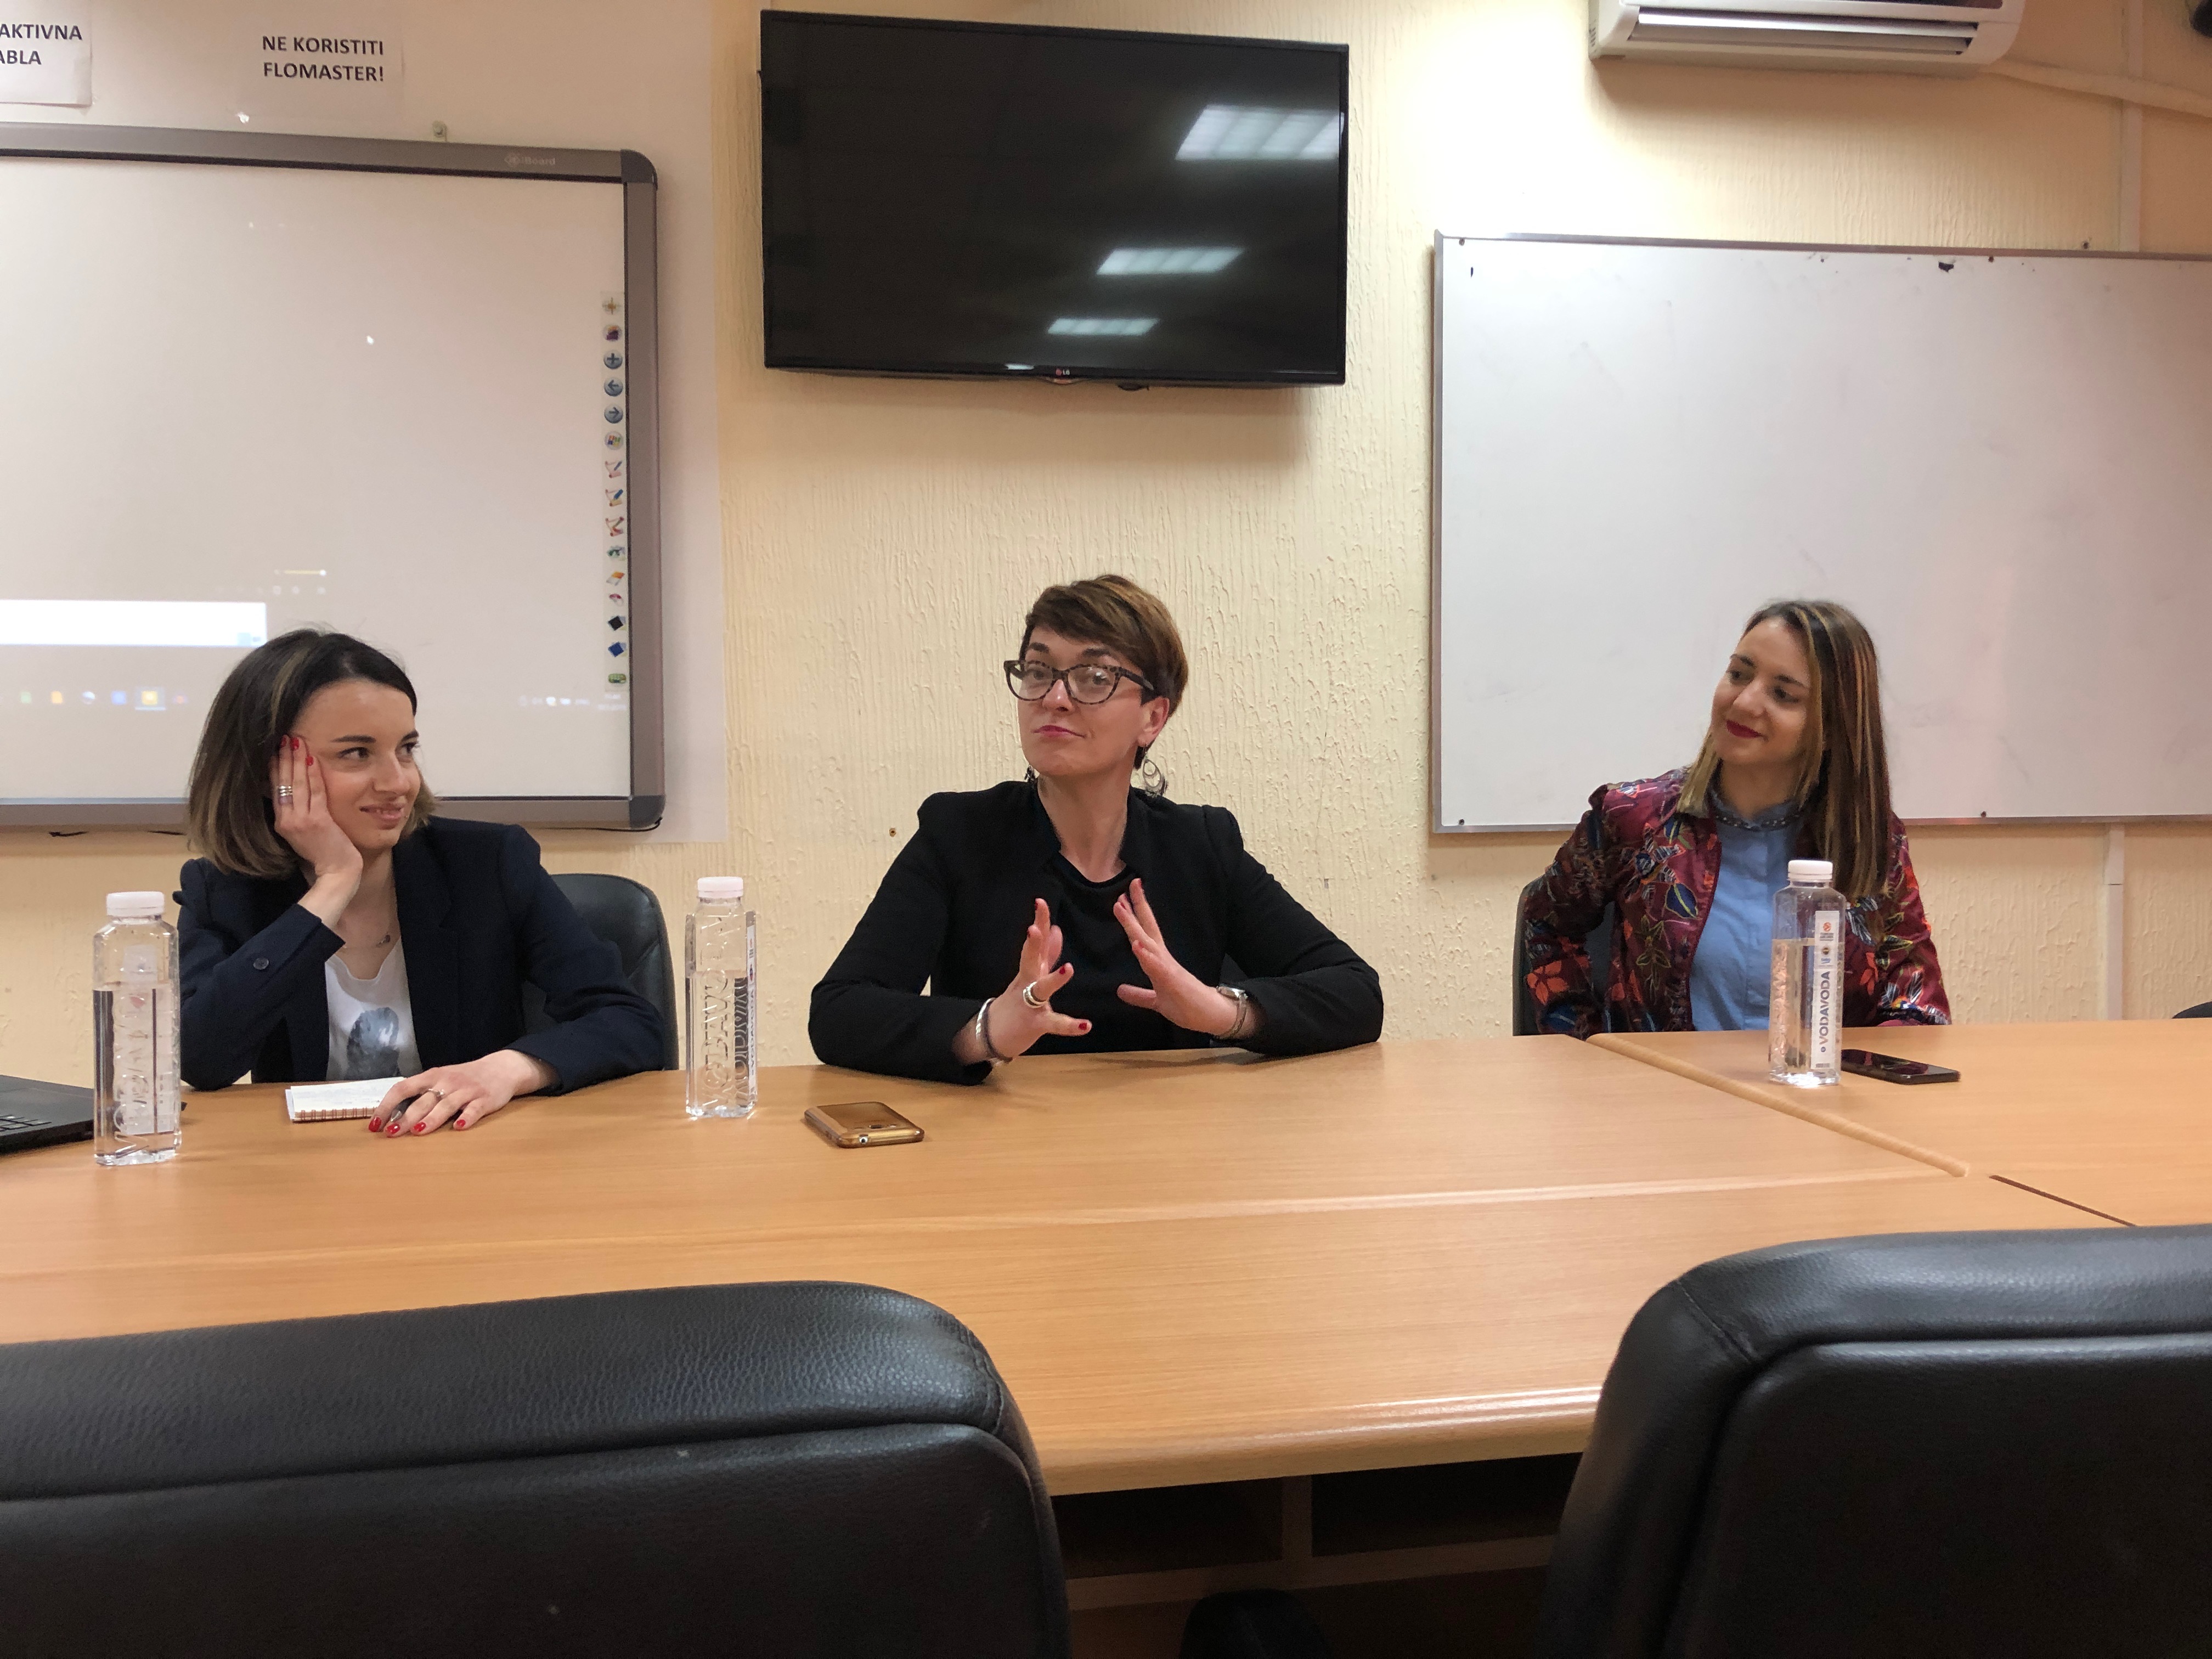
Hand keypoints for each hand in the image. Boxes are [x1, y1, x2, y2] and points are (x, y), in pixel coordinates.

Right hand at [271, 735, 361, 921]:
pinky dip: (312, 772)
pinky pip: (314, 791)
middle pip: (282, 781)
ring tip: (294, 739)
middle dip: (282, 757)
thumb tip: (293, 788)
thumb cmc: (325, 851)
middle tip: (282, 735)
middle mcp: (286, 820)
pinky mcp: (316, 821)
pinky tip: (311, 756)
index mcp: (281, 822)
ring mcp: (300, 821)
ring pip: (296, 783)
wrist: (338, 872)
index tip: (275, 747)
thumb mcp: (304, 831)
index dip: (275, 766)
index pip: (274, 787)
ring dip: (295, 759)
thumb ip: (297, 811)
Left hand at [370, 1050, 555, 1135]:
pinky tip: (459, 1127)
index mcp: (432, 1076)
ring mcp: (467, 1090)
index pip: (402, 1088)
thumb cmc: (464, 1079)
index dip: (387, 1106)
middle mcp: (447, 1082)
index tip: (375, 1124)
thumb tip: (392, 1116)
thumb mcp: (441, 1080)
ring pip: (446, 1105)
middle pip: (423, 1100)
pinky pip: (475, 1109)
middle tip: (392, 1133)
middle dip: (406, 1117)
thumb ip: (421, 1095)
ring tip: (419, 1132)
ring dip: (432, 1119)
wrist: (502, 1069)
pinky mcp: (485, 1099)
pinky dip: (467, 1117)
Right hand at [955, 899, 1089, 1064]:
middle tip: (1034, 927)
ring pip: (1041, 989)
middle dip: (1034, 943)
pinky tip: (1086, 1025)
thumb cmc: (1015, 1001)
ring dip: (1054, 979)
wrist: (990, 1034)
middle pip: (1030, 958)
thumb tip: (1056, 928)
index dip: (1038, 921)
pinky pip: (1054, 1024)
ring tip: (1068, 969)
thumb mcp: (1030, 974)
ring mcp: (1030, 1003)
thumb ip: (1046, 953)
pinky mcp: (1035, 1023)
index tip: (1041, 901)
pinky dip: (1070, 1026)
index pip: (1035, 941)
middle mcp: (1028, 982)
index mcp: (1030, 968)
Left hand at [1113, 877, 1242, 1037]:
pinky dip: (1147, 955)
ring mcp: (1169, 969)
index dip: (1133, 918)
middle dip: (1135, 909)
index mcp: (1160, 962)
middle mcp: (1164, 960)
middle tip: (1125, 888)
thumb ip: (1139, 995)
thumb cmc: (1187, 1006)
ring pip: (1149, 942)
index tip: (1122, 900)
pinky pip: (1158, 967)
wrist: (1212, 1016)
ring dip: (1135, 925)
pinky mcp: (1174, 982)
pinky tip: (1137, 945)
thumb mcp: (1157, 1001)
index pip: (1144, 934)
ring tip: (1122, 908)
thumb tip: (1120, 990)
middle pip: (1147, 930)